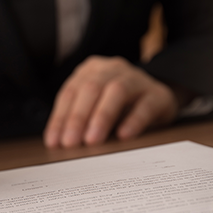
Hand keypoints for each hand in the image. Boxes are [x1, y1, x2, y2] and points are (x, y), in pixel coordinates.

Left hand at [44, 56, 177, 147]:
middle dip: (78, 117)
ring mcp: (137, 79)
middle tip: (71, 142)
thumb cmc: (120, 107)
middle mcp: (113, 69)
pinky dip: (133, 121)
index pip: (70, 92)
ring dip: (102, 116)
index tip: (55, 141)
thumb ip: (79, 121)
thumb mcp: (95, 108)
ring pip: (117, 91)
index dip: (61, 117)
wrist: (158, 100)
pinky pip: (145, 105)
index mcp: (92, 70)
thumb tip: (59, 143)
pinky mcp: (158, 94)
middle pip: (91, 88)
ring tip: (93, 140)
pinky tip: (124, 135)